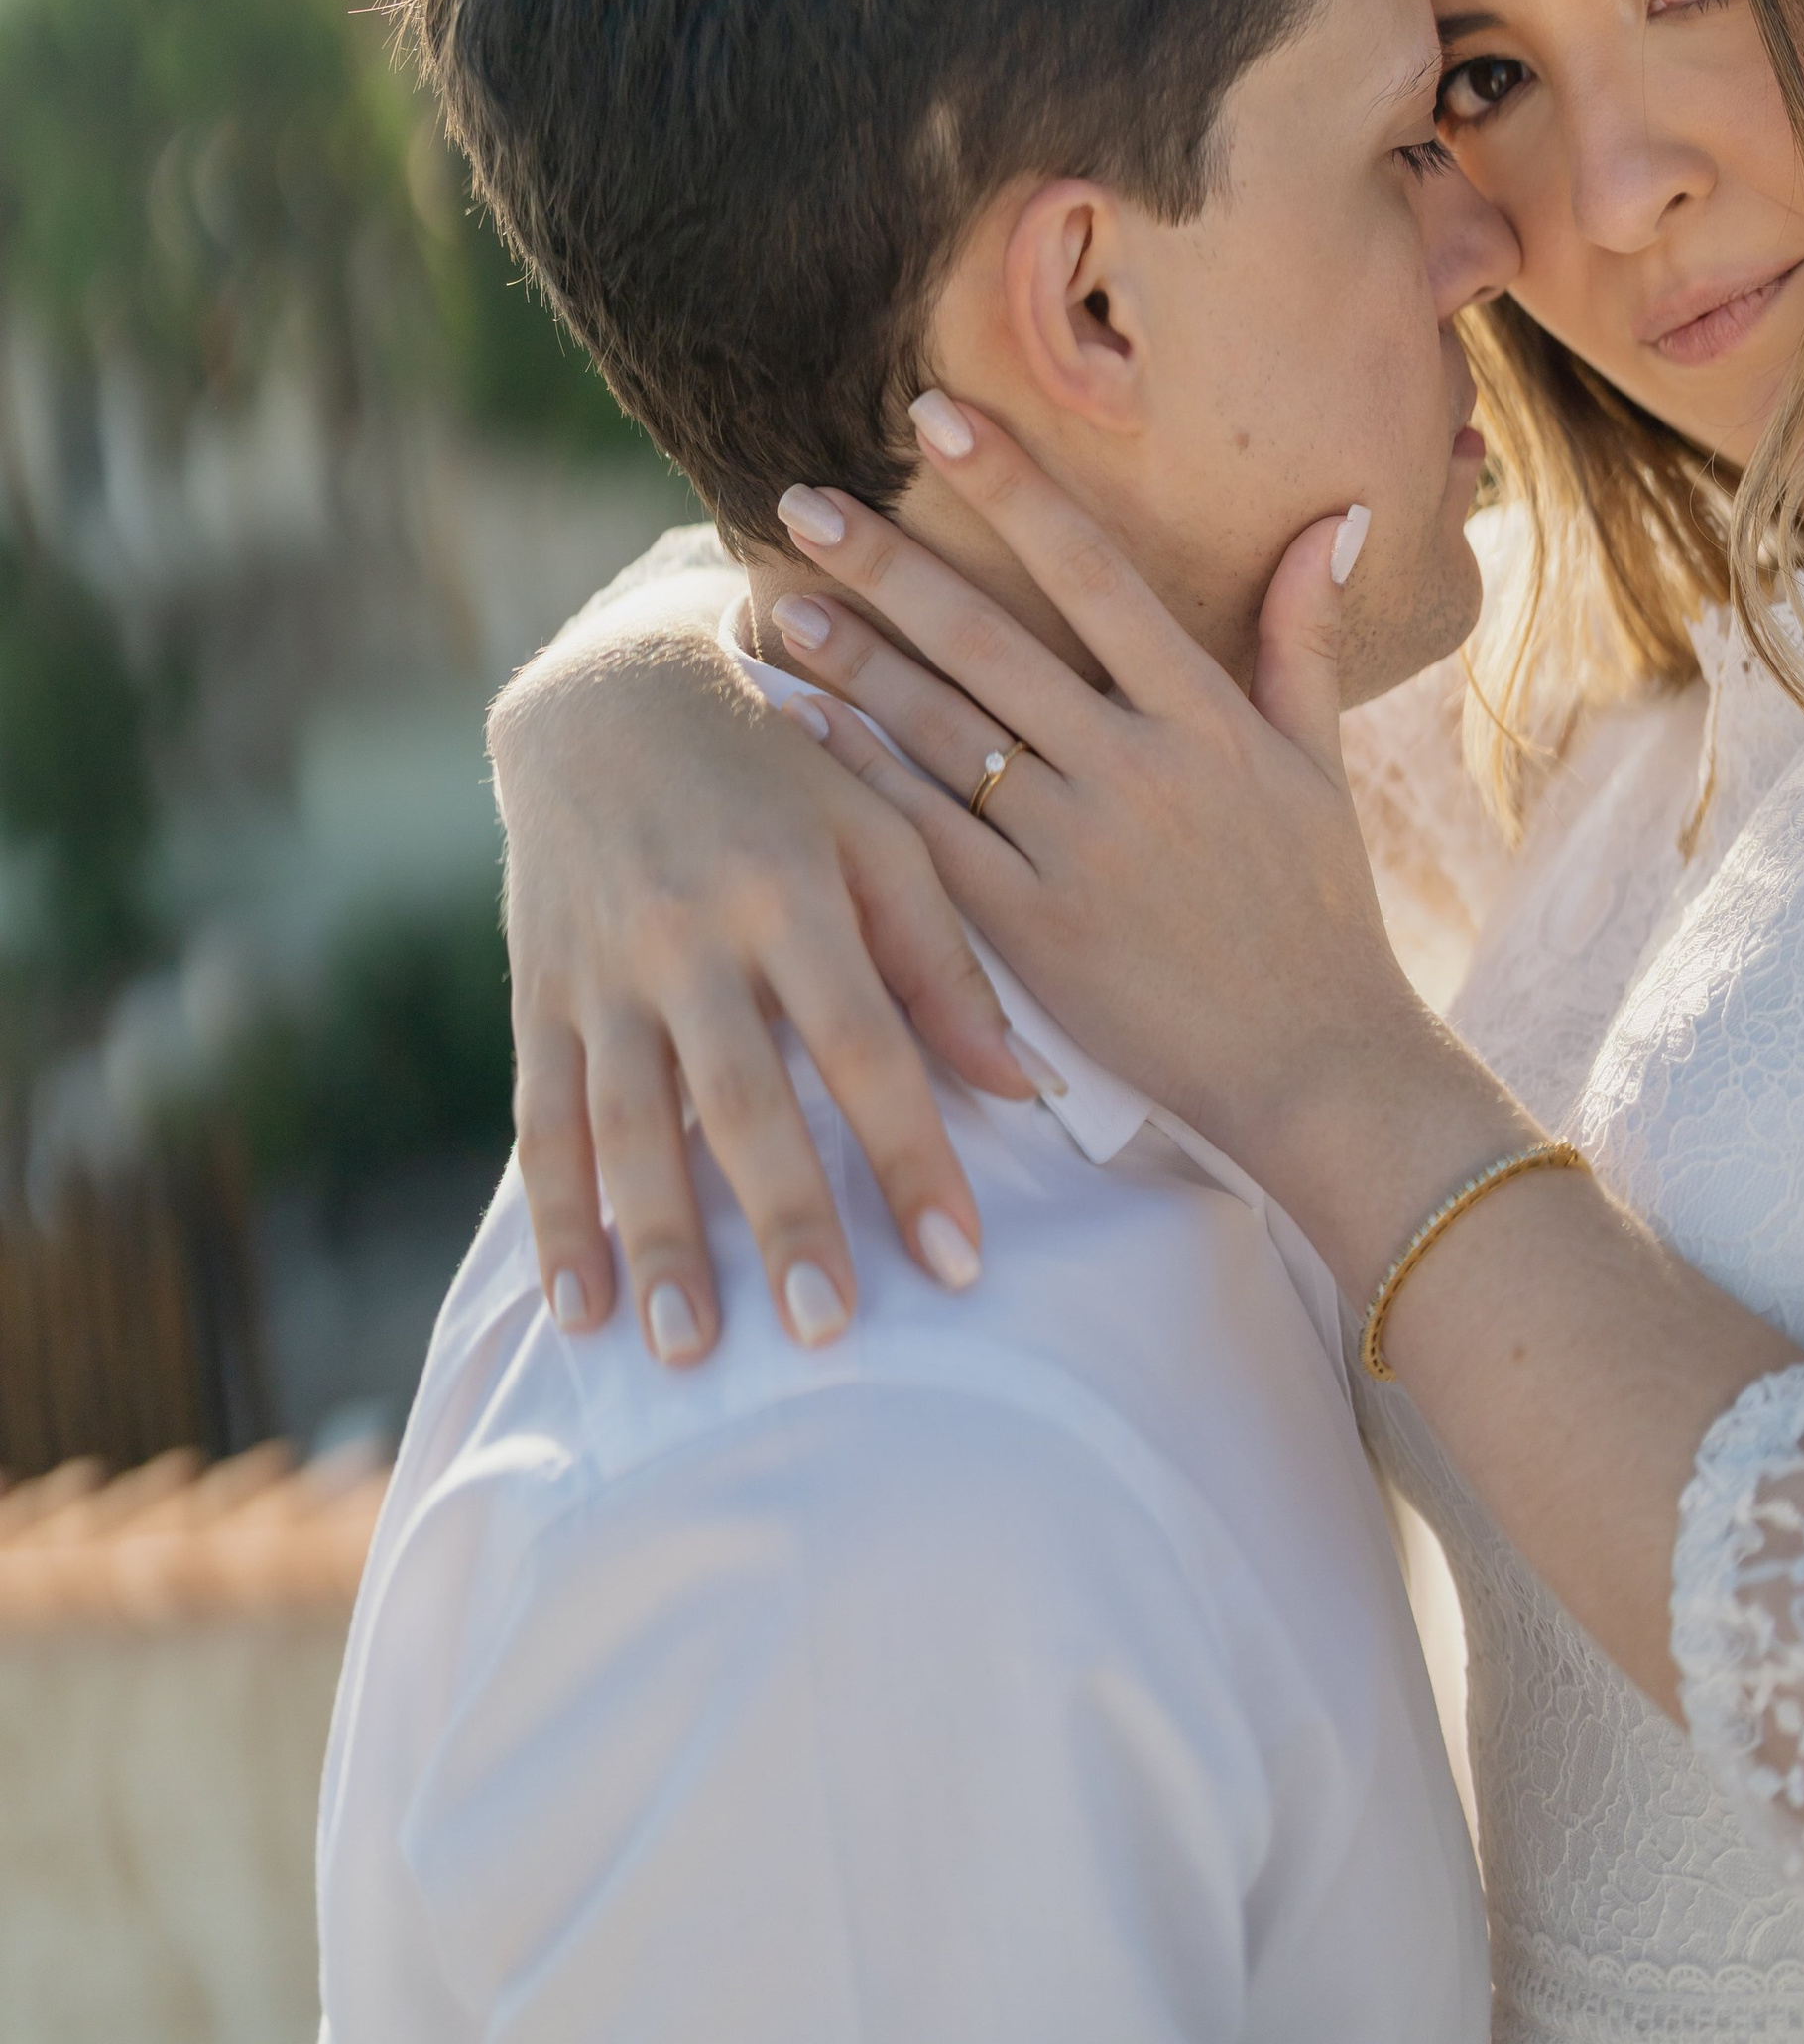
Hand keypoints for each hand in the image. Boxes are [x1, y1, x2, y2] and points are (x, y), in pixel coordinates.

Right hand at [491, 600, 1033, 1362]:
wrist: (613, 694)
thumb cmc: (784, 770)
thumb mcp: (881, 828)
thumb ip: (946, 959)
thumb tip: (1023, 1087)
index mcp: (797, 888)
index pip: (867, 1046)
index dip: (911, 1156)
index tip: (958, 1262)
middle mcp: (694, 933)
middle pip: (745, 1100)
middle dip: (785, 1221)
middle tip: (828, 1333)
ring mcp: (606, 968)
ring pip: (631, 1125)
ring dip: (658, 1242)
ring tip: (689, 1348)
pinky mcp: (540, 991)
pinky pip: (544, 1120)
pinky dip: (557, 1219)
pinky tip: (579, 1309)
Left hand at [761, 403, 1499, 1295]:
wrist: (1319, 1070)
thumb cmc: (1323, 916)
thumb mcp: (1322, 765)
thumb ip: (1305, 637)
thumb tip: (1338, 516)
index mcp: (1206, 717)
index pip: (1095, 573)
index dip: (1013, 488)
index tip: (936, 418)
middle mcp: (1138, 770)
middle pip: (992, 643)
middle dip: (890, 565)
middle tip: (801, 500)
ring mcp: (1080, 853)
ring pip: (945, 735)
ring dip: (854, 663)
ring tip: (777, 600)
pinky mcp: (1035, 933)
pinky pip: (928, 839)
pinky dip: (862, 778)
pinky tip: (802, 725)